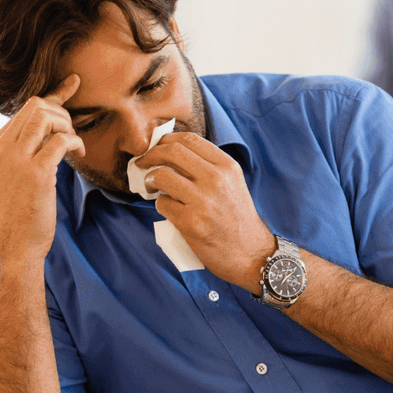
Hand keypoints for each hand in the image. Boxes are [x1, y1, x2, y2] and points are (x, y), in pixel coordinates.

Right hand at [0, 75, 84, 265]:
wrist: (16, 243)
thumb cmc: (21, 212)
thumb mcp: (16, 175)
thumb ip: (27, 151)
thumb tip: (52, 131)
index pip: (26, 108)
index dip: (54, 95)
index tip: (74, 83)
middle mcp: (2, 147)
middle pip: (36, 105)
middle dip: (62, 113)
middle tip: (72, 135)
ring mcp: (17, 159)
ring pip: (46, 116)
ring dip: (68, 126)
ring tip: (74, 146)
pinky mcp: (37, 172)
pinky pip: (61, 140)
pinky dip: (75, 141)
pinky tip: (78, 153)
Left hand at [134, 132, 274, 289]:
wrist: (250, 253)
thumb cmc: (237, 219)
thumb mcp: (233, 184)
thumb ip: (210, 167)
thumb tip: (174, 153)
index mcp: (227, 167)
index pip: (189, 139)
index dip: (166, 139)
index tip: (156, 146)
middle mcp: (216, 180)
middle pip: (172, 152)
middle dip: (150, 155)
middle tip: (143, 162)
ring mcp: (203, 201)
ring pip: (161, 176)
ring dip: (150, 179)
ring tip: (151, 186)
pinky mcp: (191, 222)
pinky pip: (162, 203)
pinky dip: (160, 204)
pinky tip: (168, 208)